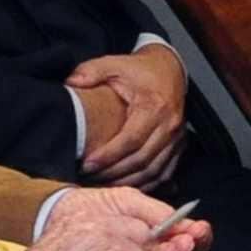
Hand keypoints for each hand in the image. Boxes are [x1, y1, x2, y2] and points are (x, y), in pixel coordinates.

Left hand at [66, 46, 187, 185]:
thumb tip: (71, 83)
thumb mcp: (113, 64)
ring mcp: (177, 137)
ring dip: (128, 182)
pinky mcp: (179, 145)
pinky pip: (164, 172)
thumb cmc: (140, 71)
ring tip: (103, 184)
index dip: (109, 156)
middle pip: (142, 160)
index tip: (88, 164)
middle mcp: (169, 124)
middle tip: (90, 177)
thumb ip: (90, 72)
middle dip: (114, 173)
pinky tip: (126, 185)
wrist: (168, 70)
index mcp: (153, 106)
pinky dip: (146, 183)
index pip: (131, 140)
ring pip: (154, 170)